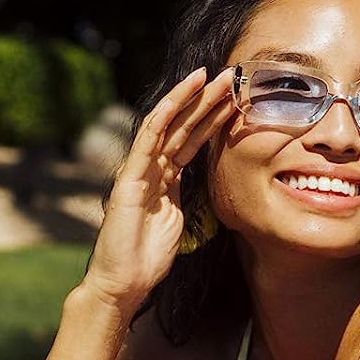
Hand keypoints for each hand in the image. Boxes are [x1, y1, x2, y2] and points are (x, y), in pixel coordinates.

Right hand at [85, 67, 236, 309]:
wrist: (124, 283)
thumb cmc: (148, 260)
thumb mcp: (178, 223)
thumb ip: (187, 200)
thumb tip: (209, 189)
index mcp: (165, 179)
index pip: (192, 141)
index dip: (212, 119)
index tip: (235, 99)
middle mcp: (151, 169)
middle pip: (182, 127)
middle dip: (207, 101)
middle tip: (231, 76)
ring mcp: (139, 171)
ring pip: (166, 126)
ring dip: (188, 100)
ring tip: (210, 77)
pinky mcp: (129, 179)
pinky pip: (147, 141)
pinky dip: (163, 117)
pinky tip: (178, 98)